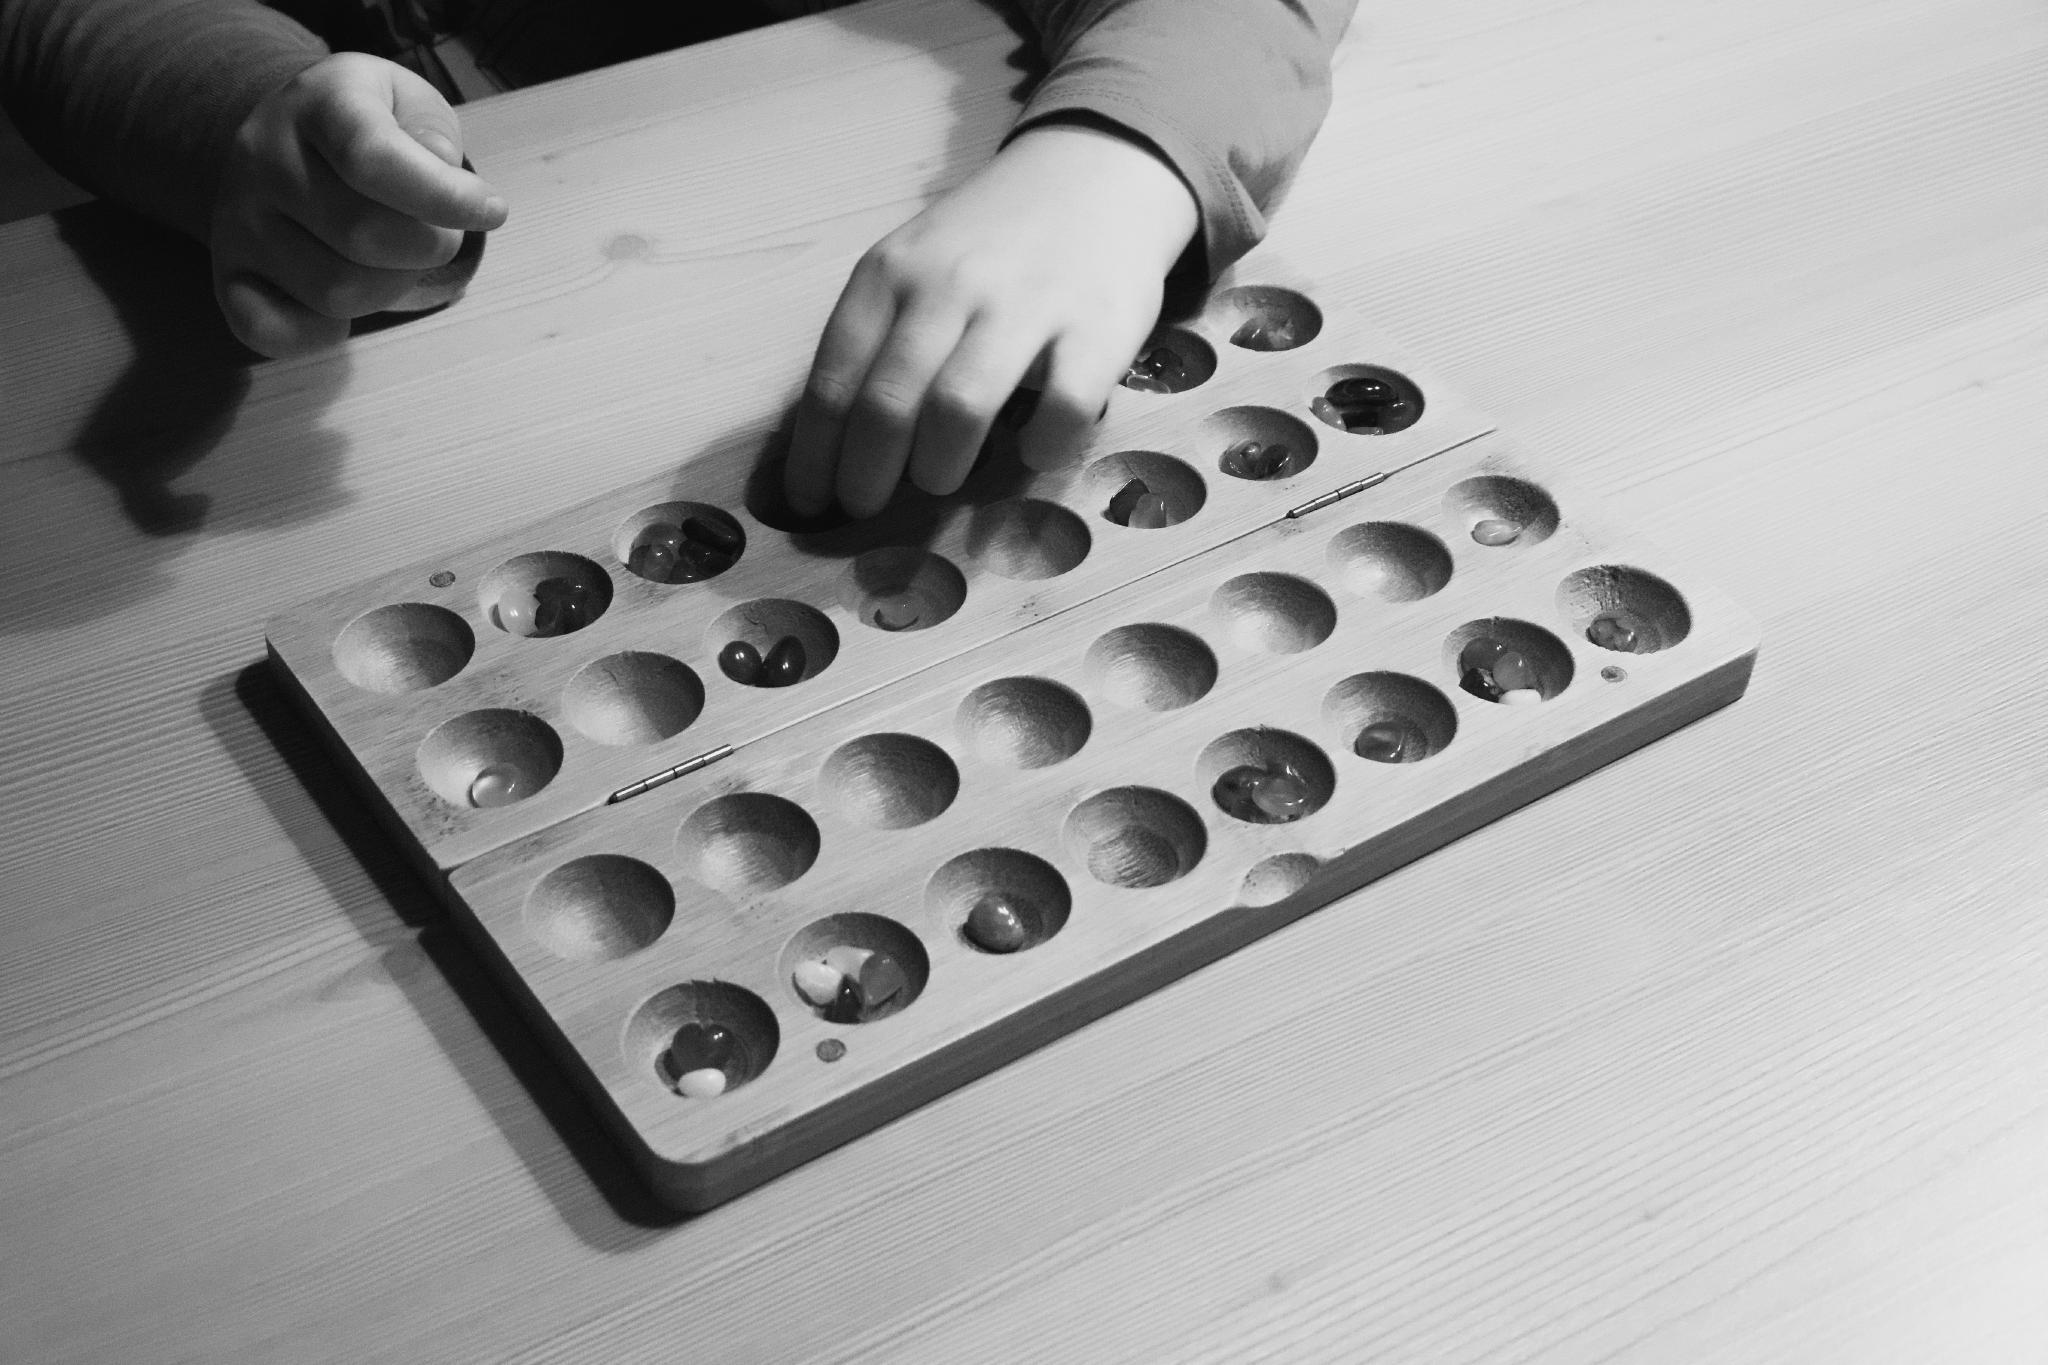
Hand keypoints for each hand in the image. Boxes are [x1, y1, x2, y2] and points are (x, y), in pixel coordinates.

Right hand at [209, 52, 508, 357]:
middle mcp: (263, 155)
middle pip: (365, 236)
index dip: (446, 197)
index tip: (492, 210)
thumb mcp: (411, 105)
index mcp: (317, 101)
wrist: (293, 137)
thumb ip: (434, 135)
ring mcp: (237, 218)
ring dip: (390, 288)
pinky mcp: (227, 272)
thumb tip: (439, 179)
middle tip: (435, 231)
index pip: (374, 159)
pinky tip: (344, 306)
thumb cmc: (373, 129)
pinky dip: (320, 334)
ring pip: (334, 292)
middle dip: (428, 246)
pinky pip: (267, 330)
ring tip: (393, 258)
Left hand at [783, 122, 1199, 517]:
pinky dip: (1039, 447)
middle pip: (887, 404)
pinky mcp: (1098, 326)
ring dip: (937, 467)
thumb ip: (878, 337)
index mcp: (891, 273)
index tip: (809, 500)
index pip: (835, 379)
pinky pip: (1061, 409)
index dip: (815, 455)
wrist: (1093, 174)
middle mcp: (951, 285)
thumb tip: (832, 446)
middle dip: (865, 475)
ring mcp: (1027, 304)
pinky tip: (1031, 450)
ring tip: (937, 480)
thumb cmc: (990, 243)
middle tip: (865, 508)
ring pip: (959, 409)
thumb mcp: (914, 265)